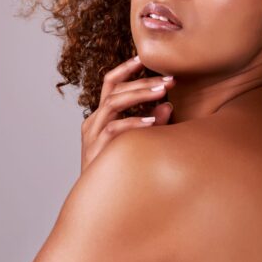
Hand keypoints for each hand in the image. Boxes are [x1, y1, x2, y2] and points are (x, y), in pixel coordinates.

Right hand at [80, 56, 174, 173]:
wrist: (100, 203)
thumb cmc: (122, 170)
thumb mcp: (142, 140)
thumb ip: (154, 122)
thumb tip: (168, 104)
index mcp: (102, 116)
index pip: (110, 83)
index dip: (126, 68)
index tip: (144, 57)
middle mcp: (94, 121)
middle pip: (114, 89)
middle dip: (142, 81)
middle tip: (168, 79)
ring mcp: (93, 134)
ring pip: (113, 103)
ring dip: (139, 94)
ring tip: (163, 92)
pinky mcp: (96, 150)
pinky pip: (114, 129)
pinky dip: (134, 123)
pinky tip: (153, 121)